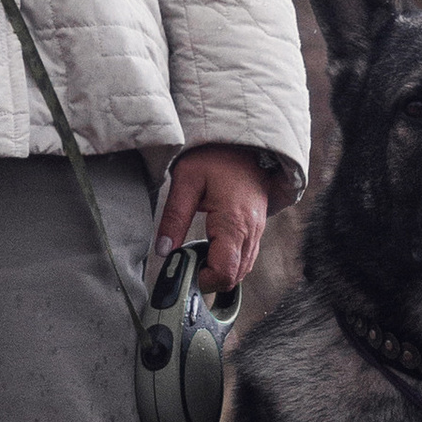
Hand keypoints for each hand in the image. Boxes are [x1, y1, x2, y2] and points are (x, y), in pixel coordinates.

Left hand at [157, 144, 269, 295]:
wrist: (244, 141)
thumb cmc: (215, 156)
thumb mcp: (186, 179)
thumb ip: (174, 217)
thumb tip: (163, 251)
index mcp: (233, 222)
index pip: (224, 272)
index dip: (202, 280)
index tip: (182, 269)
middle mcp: (251, 231)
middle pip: (234, 277)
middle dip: (209, 279)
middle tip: (185, 264)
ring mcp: (258, 231)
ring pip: (242, 270)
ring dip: (219, 272)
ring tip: (195, 255)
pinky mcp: (257, 228)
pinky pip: (246, 257)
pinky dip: (229, 262)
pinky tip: (210, 249)